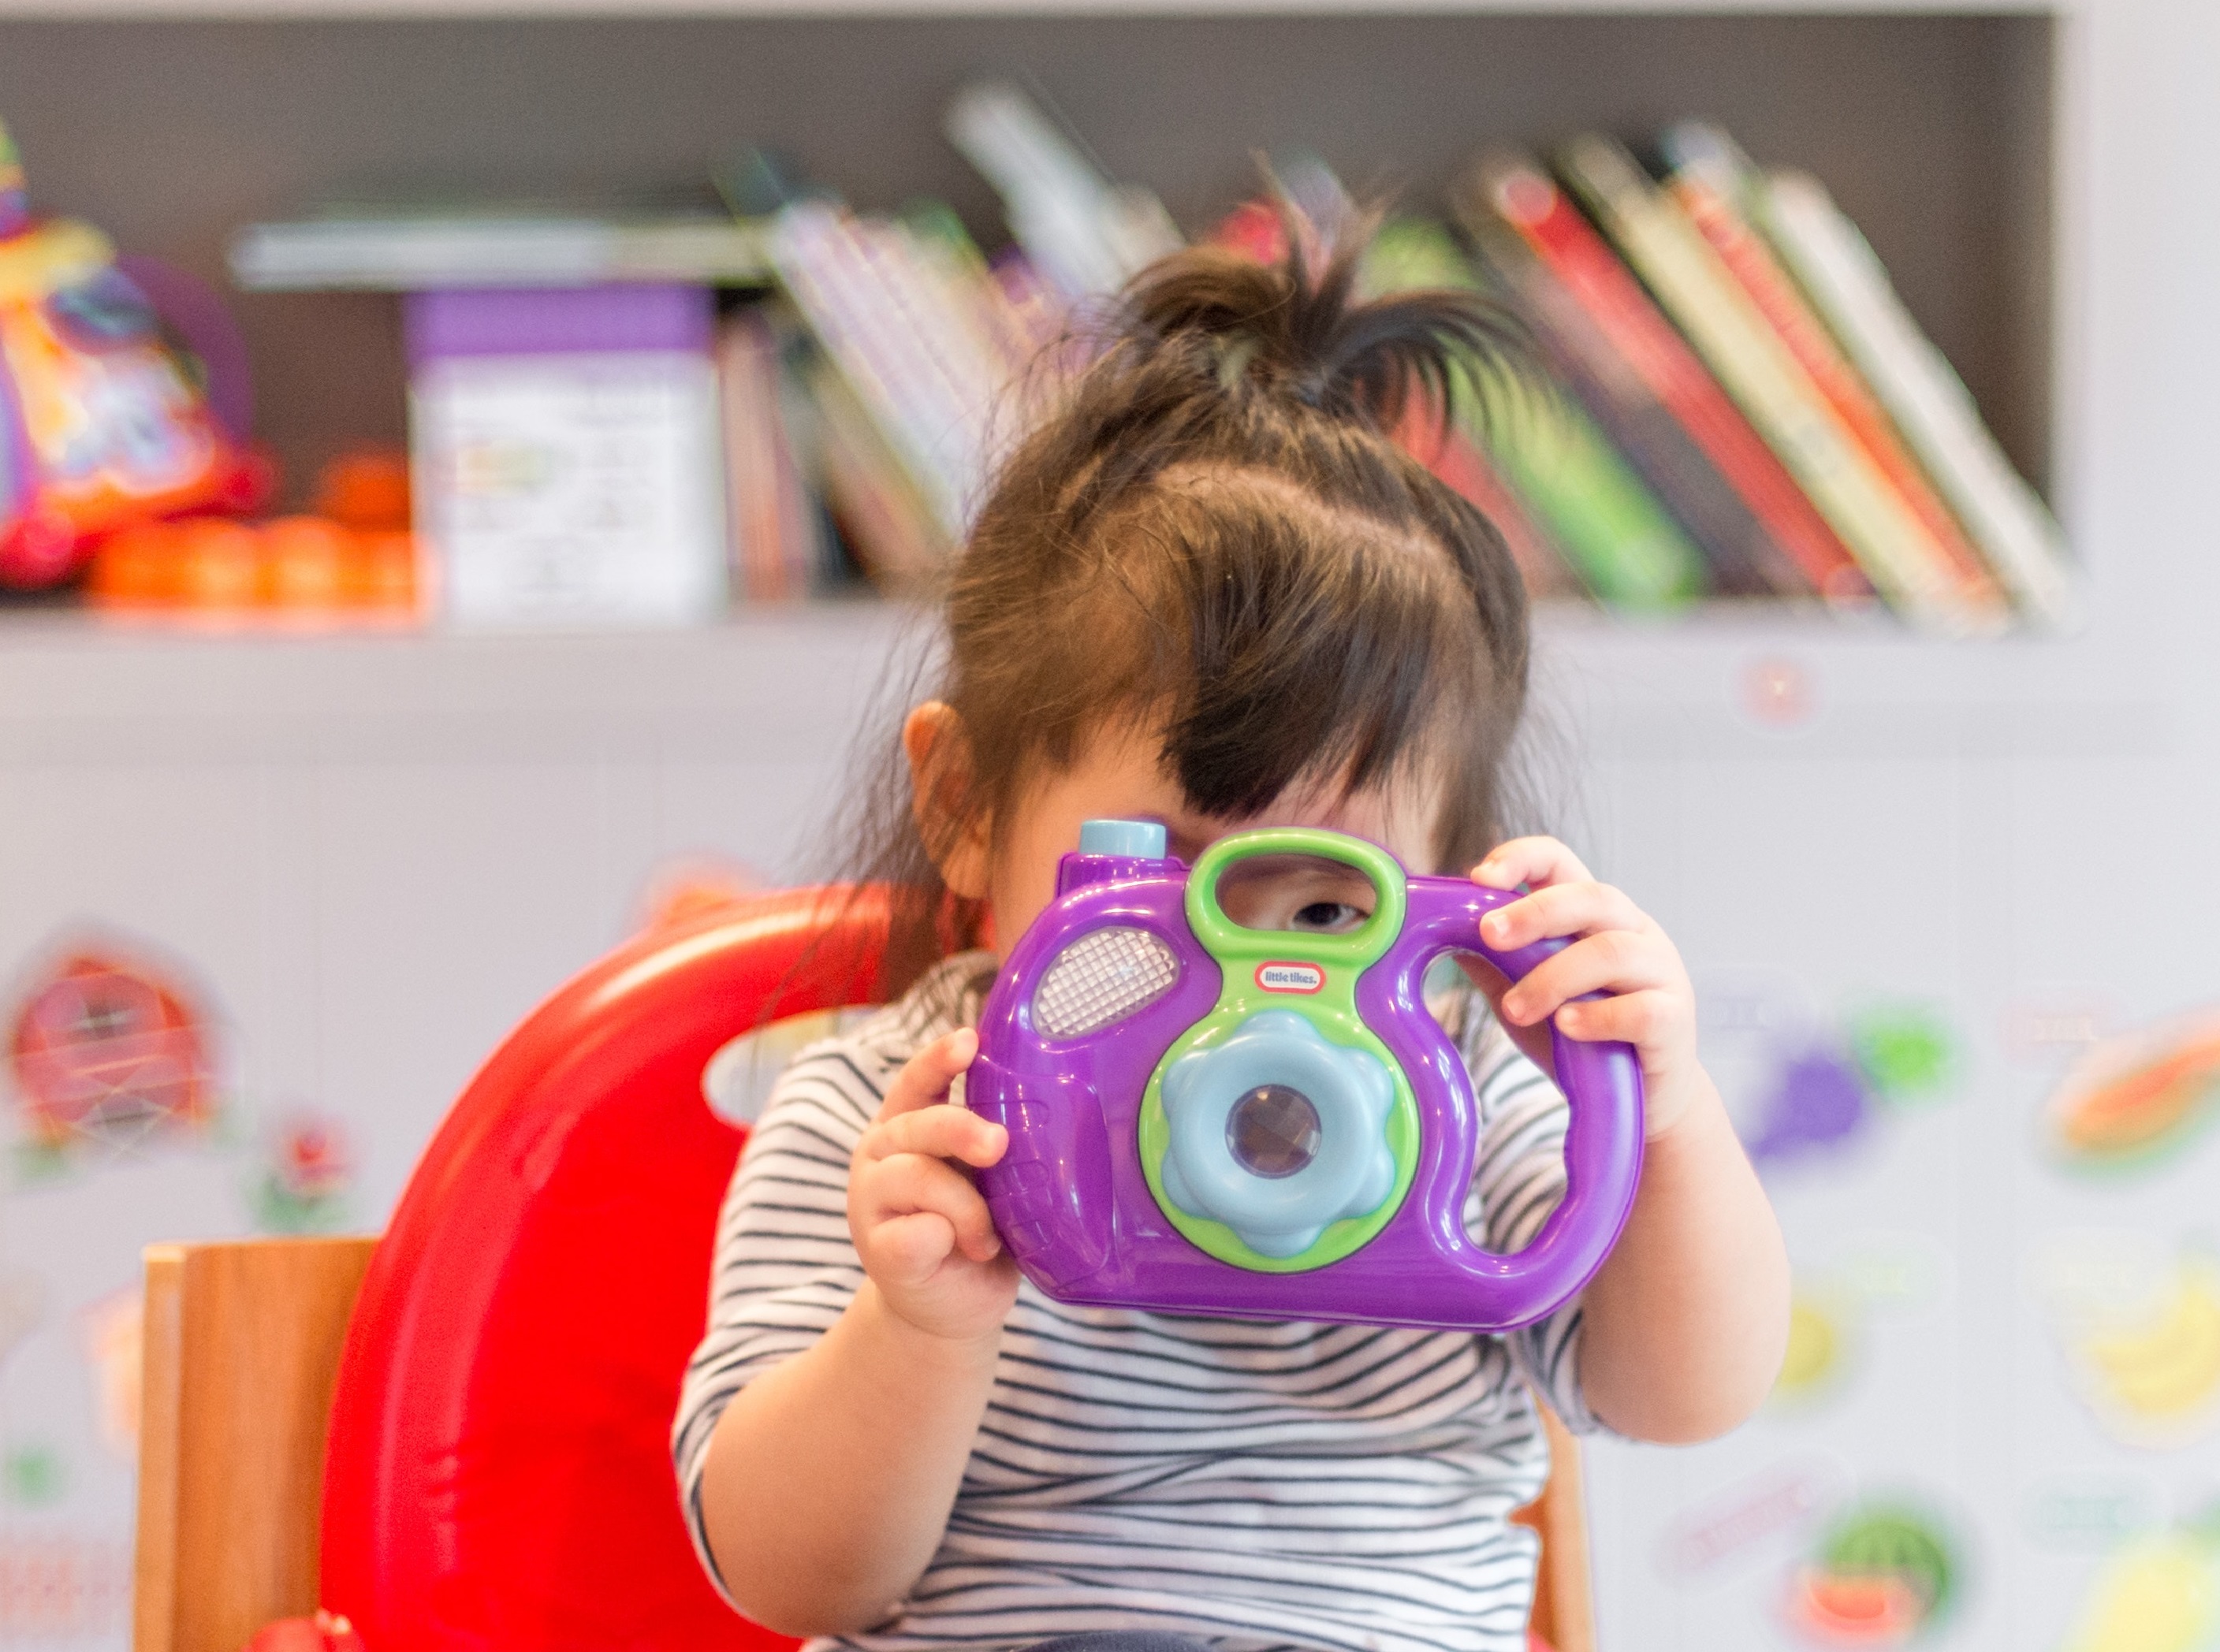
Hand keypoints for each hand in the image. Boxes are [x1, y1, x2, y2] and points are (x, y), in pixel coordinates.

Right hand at [848, 1028, 1020, 1342]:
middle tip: (999, 1145)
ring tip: (986, 1237)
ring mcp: (870, 1200)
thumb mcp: (989, 1181)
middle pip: (921, 1125)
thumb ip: (995, 1150)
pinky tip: (960, 1252)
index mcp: (909, 1125)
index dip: (940, 1057)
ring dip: (967, 1208)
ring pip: (919, 1177)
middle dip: (964, 1131)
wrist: (951, 1309)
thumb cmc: (977, 1232)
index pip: (920, 1080)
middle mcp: (882, 1153)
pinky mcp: (877, 1250)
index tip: (970, 1039)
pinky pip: (915, 1233)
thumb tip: (1048, 1122)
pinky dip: (946, 1239)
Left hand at [1466, 836, 1709, 1140]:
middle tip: (1488, 934)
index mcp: (1593, 916)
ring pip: (1611, 951)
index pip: (1562, 863)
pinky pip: (1641, 1009)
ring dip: (1553, 978)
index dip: (1523, 858)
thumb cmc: (1581, 1039)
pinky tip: (1566, 1027)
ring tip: (1514, 1008)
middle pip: (1591, 897)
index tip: (1480, 877)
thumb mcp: (1526, 998)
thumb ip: (1494, 965)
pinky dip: (1597, 1017)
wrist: (1642, 1100)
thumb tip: (1440, 934)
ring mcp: (1661, 972)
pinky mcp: (1675, 1019)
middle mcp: (1634, 932)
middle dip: (1535, 912)